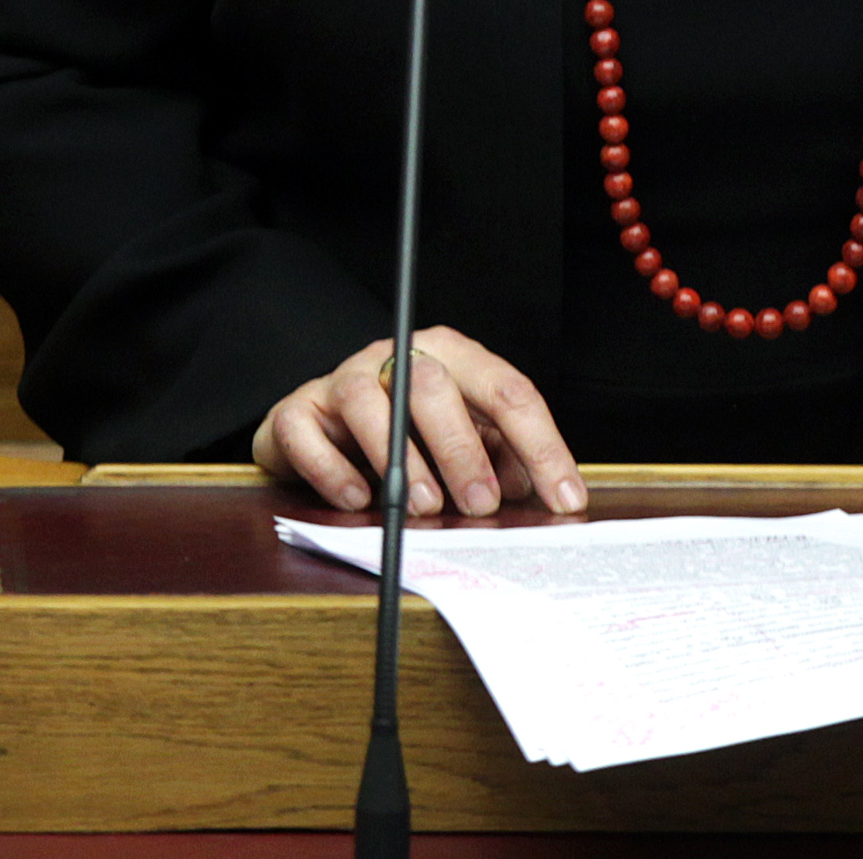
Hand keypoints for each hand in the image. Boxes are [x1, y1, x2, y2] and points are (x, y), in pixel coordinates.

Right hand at [249, 326, 587, 517]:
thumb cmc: (405, 434)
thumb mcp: (464, 440)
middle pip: (434, 384)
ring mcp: (344, 378)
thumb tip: (534, 489)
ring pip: (368, 401)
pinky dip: (333, 470)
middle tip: (481, 505)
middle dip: (463, 449)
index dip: (541, 446)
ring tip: (423, 507)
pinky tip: (357, 500)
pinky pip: (309, 432)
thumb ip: (499, 458)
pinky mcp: (299, 409)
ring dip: (400, 459)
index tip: (563, 497)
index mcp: (453, 356)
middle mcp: (399, 356)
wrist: (319, 428)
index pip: (507, 390)